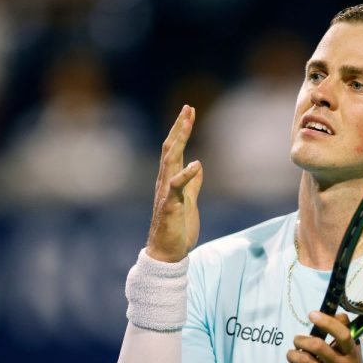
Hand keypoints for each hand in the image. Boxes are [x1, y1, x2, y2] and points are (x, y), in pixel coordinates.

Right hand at [146, 105, 202, 262]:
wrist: (167, 253)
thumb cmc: (177, 229)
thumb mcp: (189, 201)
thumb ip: (192, 184)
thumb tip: (198, 166)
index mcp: (170, 180)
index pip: (174, 149)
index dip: (181, 130)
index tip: (189, 112)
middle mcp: (164, 182)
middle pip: (170, 148)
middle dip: (179, 128)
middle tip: (188, 108)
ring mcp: (166, 193)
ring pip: (170, 160)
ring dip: (179, 141)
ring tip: (187, 123)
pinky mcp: (170, 205)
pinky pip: (176, 186)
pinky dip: (186, 174)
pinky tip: (196, 164)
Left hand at [282, 312, 362, 362]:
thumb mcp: (354, 352)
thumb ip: (345, 332)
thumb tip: (337, 313)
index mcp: (350, 354)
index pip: (341, 334)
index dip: (326, 321)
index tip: (312, 314)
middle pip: (317, 346)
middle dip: (301, 340)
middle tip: (297, 341)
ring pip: (304, 361)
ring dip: (292, 354)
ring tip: (292, 354)